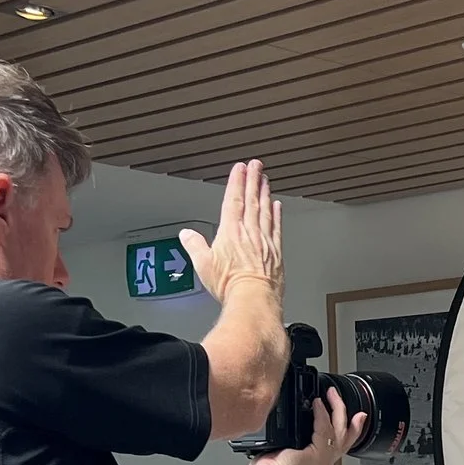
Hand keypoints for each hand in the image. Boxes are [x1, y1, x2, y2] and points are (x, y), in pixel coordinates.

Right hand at [179, 160, 282, 303]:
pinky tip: (277, 206)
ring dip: (265, 192)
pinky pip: (276, 227)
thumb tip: (186, 235)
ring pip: (265, 210)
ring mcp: (264, 241)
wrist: (253, 299)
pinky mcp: (276, 252)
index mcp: (231, 232)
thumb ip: (195, 246)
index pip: (233, 200)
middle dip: (253, 180)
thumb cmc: (230, 285)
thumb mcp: (204, 265)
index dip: (236, 182)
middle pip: (251, 200)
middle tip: (256, 165)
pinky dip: (276, 214)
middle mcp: (249, 232)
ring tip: (265, 179)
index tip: (239, 169)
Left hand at [252, 389, 366, 464]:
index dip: (349, 429)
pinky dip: (322, 414)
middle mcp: (324, 463)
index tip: (355, 416)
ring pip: (339, 431)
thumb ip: (292, 440)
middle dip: (344, 414)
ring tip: (330, 395)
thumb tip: (289, 426)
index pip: (338, 444)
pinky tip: (318, 404)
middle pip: (345, 436)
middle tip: (338, 396)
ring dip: (336, 409)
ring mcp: (324, 460)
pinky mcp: (319, 456)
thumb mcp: (283, 451)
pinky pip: (325, 429)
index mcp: (317, 464)